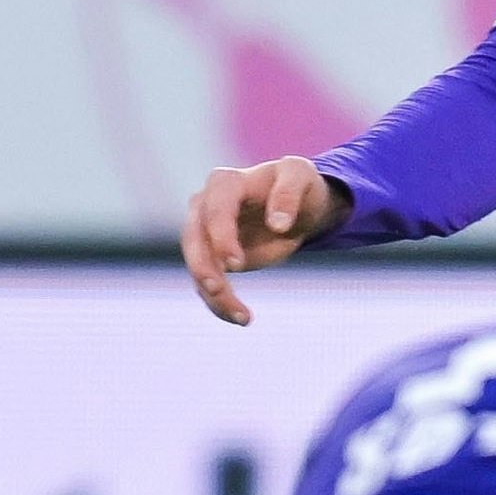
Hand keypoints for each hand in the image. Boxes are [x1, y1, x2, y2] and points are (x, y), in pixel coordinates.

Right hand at [181, 158, 350, 326]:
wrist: (297, 205)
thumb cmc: (298, 184)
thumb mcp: (301, 175)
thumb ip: (289, 193)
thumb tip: (278, 224)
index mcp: (225, 183)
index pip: (215, 210)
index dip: (221, 237)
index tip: (235, 265)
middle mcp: (205, 206)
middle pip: (194, 239)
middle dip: (204, 268)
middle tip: (220, 291)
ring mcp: (205, 233)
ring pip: (197, 266)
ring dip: (213, 294)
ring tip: (242, 317)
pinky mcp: (212, 258)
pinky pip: (207, 283)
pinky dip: (220, 304)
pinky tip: (241, 318)